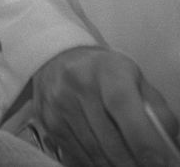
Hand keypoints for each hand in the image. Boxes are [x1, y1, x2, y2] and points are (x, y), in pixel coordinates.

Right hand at [31, 46, 179, 165]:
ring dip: (116, 165)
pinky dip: (97, 164)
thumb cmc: (105, 73)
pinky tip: (109, 160)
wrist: (57, 59)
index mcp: (107, 70)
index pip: (123, 107)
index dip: (144, 141)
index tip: (161, 162)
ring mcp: (60, 104)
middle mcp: (78, 84)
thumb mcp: (135, 79)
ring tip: (131, 164)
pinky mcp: (49, 122)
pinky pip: (78, 154)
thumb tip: (167, 146)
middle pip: (109, 138)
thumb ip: (156, 110)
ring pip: (94, 152)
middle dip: (134, 162)